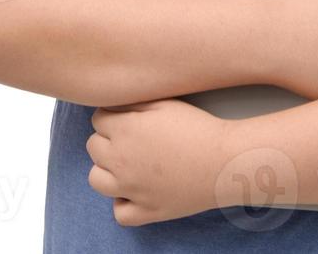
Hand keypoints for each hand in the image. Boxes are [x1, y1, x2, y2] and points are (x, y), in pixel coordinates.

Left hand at [86, 98, 227, 225]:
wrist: (224, 161)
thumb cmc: (198, 127)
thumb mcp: (163, 103)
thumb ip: (132, 103)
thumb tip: (111, 106)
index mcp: (124, 130)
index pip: (98, 120)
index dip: (112, 117)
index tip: (128, 119)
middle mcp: (121, 161)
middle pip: (93, 147)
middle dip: (107, 140)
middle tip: (131, 139)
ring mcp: (132, 189)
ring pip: (96, 180)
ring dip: (106, 170)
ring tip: (126, 165)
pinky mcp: (147, 211)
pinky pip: (119, 213)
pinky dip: (122, 203)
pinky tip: (134, 192)